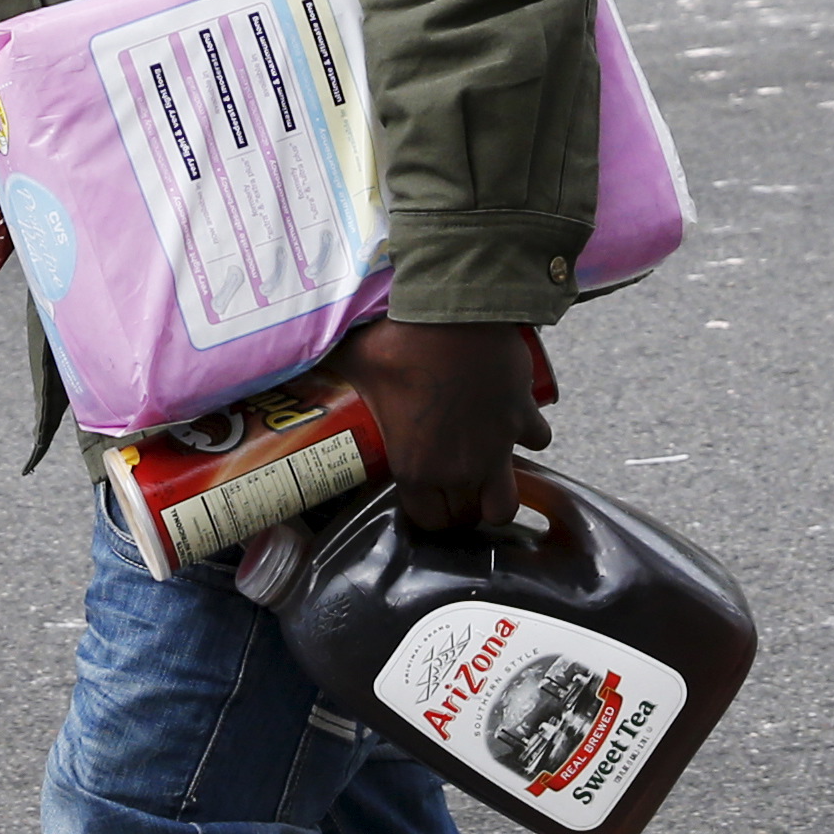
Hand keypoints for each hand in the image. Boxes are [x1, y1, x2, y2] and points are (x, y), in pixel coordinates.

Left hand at [330, 319, 555, 532]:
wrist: (456, 313)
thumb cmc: (400, 343)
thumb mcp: (355, 364)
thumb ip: (332, 378)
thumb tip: (297, 370)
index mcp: (417, 468)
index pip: (428, 519)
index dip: (425, 513)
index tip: (418, 498)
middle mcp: (462, 469)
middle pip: (468, 517)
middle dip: (459, 509)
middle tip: (448, 488)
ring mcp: (498, 449)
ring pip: (507, 502)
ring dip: (496, 490)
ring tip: (480, 470)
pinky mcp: (524, 420)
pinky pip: (536, 443)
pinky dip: (526, 435)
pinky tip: (508, 419)